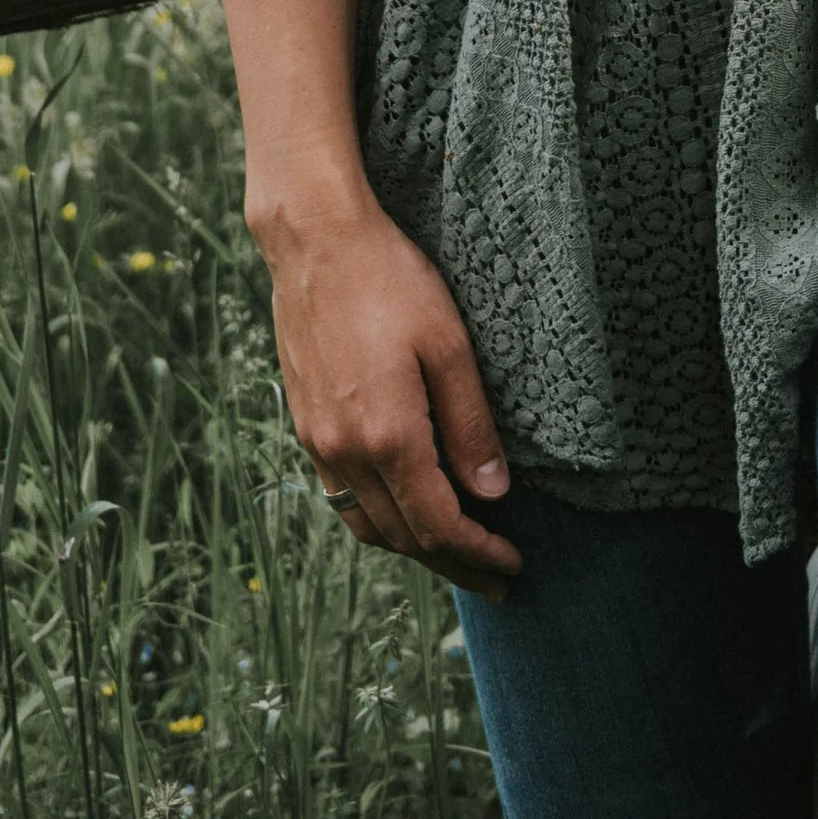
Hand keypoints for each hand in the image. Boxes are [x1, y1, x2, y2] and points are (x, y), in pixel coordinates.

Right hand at [258, 188, 522, 595]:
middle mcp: (344, 451)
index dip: (477, 552)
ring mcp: (317, 441)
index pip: (437, 525)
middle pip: (402, 536)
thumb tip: (494, 493)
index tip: (513, 564)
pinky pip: (341, 495)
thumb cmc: (390, 279)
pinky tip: (402, 506)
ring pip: (366, 524)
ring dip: (412, 546)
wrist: (313, 240)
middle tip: (496, 578)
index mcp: (386, 436)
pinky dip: (377, 517)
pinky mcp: (304, 423)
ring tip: (455, 552)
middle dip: (452, 562)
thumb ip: (471, 424)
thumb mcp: (449, 344)